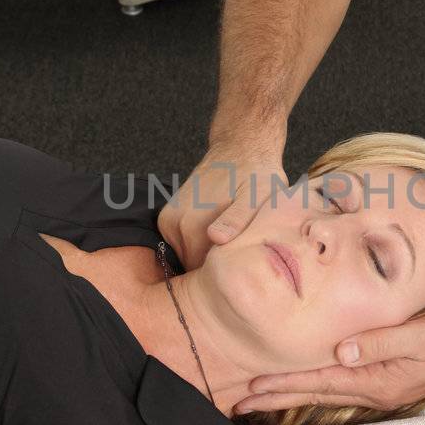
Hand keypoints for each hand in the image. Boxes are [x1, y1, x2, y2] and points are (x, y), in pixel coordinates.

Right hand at [157, 146, 285, 269]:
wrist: (240, 149)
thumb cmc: (255, 176)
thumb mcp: (256, 198)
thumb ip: (236, 220)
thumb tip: (215, 238)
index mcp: (195, 227)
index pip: (202, 275)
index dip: (225, 274)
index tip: (242, 266)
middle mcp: (175, 224)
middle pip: (192, 266)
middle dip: (215, 264)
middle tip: (240, 249)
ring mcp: (169, 219)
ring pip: (186, 255)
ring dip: (205, 252)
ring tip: (230, 235)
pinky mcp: (168, 215)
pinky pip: (182, 243)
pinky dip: (198, 240)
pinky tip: (218, 227)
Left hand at [233, 307, 424, 414]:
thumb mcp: (421, 334)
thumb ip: (381, 341)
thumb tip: (342, 350)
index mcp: (379, 381)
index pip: (321, 382)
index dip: (285, 384)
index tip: (253, 387)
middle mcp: (374, 390)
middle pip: (315, 394)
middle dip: (276, 396)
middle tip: (239, 401)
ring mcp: (378, 388)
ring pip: (324, 392)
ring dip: (290, 393)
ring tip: (258, 396)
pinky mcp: (382, 380)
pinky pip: (339, 385)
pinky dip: (314, 386)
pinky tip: (300, 384)